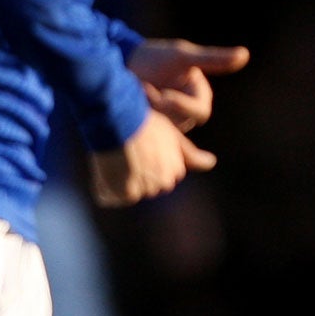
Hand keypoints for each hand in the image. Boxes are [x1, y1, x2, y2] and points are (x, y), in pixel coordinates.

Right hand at [91, 110, 215, 206]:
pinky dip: (102, 187)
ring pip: (124, 194)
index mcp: (176, 169)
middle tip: (125, 154)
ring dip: (115, 182)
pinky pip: (108, 197)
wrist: (124, 118)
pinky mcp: (129, 193)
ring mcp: (148, 188)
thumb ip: (190, 155)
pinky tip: (106, 167)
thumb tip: (212, 163)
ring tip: (115, 158)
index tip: (139, 150)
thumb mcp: (172, 137)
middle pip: (141, 189)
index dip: (143, 165)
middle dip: (131, 177)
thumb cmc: (144, 123)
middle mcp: (166, 181)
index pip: (154, 181)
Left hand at [129, 38, 249, 130]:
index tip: (162, 92)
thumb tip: (245, 54)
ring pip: (167, 131)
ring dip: (151, 116)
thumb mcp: (182, 56)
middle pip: (183, 122)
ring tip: (135, 96)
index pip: (200, 110)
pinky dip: (145, 129)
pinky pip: (154, 137)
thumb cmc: (154, 57)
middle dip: (163, 110)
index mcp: (199, 95)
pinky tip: (134, 116)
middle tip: (144, 93)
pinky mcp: (152, 129)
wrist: (122, 63)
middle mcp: (187, 110)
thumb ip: (213, 59)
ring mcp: (169, 121)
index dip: (181, 104)